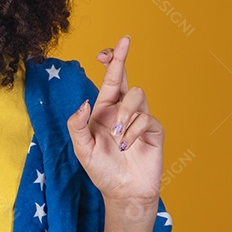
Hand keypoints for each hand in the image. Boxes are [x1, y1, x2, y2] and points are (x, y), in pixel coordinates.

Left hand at [65, 35, 163, 216]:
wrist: (124, 193)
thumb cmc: (102, 170)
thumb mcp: (82, 149)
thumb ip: (77, 125)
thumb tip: (85, 102)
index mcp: (104, 110)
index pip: (108, 80)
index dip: (109, 62)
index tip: (105, 50)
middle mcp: (122, 110)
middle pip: (124, 77)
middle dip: (122, 57)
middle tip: (124, 39)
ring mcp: (139, 119)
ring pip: (136, 96)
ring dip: (124, 113)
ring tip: (117, 136)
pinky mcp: (153, 131)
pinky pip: (146, 119)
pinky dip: (133, 132)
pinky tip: (127, 146)